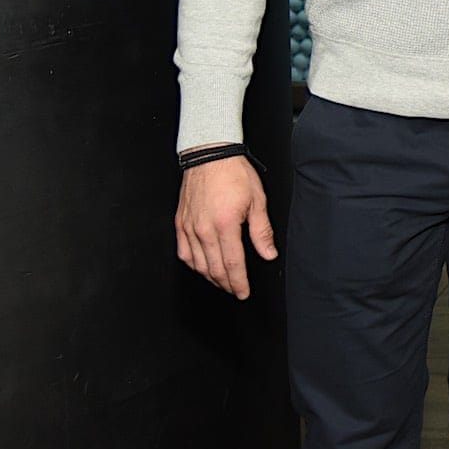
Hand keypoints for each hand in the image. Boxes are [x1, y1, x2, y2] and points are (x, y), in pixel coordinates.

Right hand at [175, 155, 277, 298]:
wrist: (209, 156)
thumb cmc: (234, 174)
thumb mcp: (257, 200)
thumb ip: (262, 231)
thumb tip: (268, 253)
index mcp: (225, 225)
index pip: (233, 264)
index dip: (239, 283)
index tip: (244, 293)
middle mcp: (204, 230)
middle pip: (214, 269)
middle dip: (227, 284)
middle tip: (236, 291)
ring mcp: (189, 228)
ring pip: (197, 264)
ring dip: (211, 278)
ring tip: (223, 282)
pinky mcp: (180, 223)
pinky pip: (184, 253)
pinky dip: (193, 265)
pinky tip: (202, 267)